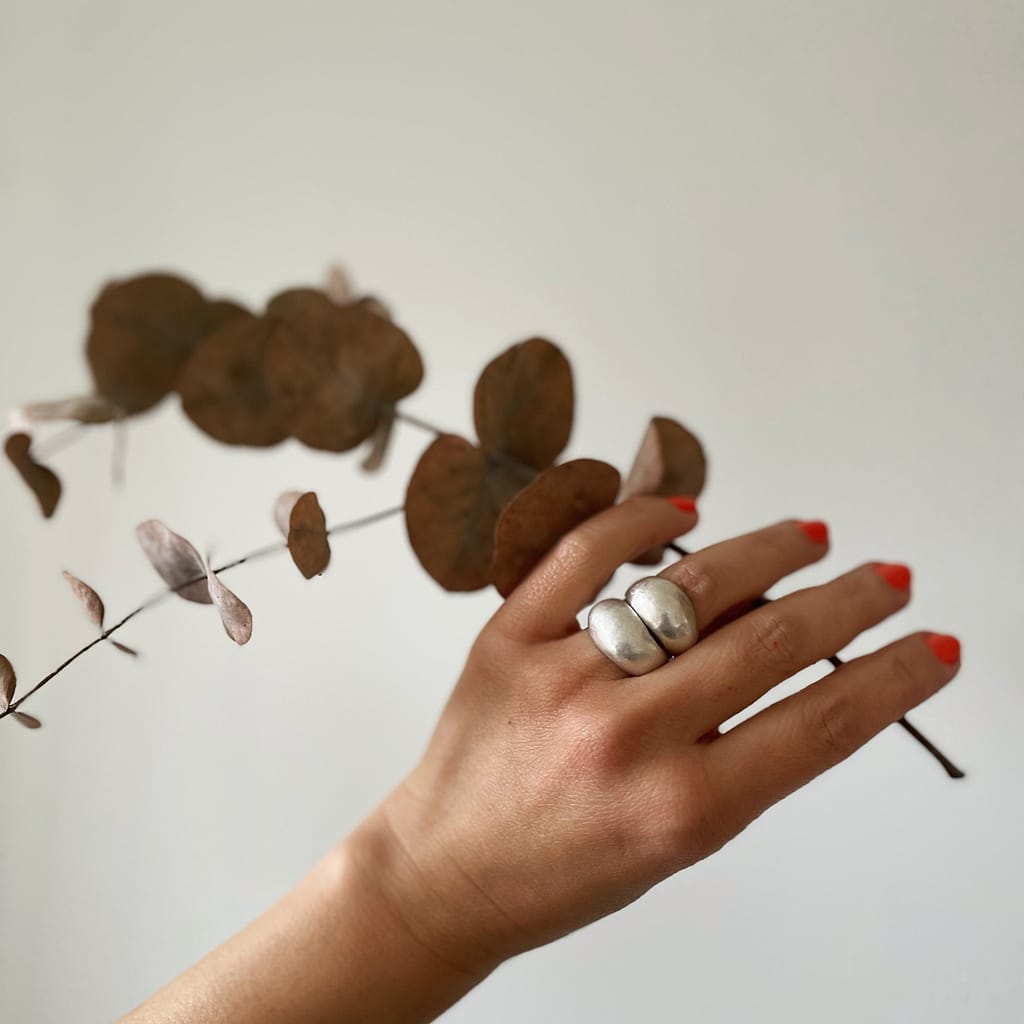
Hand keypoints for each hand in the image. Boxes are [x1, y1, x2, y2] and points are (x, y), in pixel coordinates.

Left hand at [350, 497, 961, 978]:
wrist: (448, 873)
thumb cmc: (564, 870)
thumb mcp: (678, 840)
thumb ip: (740, 754)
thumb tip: (784, 642)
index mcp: (684, 809)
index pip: (821, 724)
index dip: (893, 680)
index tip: (929, 648)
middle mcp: (628, 737)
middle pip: (769, 643)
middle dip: (848, 604)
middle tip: (886, 580)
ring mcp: (564, 678)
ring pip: (687, 587)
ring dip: (767, 553)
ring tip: (811, 538)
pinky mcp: (507, 639)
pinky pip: (582, 556)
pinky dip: (635, 519)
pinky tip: (682, 507)